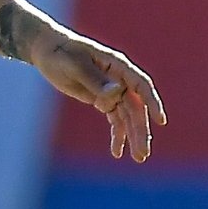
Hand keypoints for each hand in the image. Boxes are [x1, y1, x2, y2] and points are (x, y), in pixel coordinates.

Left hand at [29, 25, 165, 161]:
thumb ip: (95, 79)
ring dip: (132, 136)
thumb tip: (117, 92)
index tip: (160, 121)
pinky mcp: (102, 99)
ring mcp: (112, 90)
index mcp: (117, 66)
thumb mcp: (74, 65)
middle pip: (136, 107)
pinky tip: (117, 152)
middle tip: (142, 154)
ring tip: (137, 158)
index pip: (141, 85)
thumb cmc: (60, 53)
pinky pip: (115, 119)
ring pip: (128, 116)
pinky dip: (117, 134)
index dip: (152, 103)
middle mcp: (120, 79)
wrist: (47, 50)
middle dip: (140, 131)